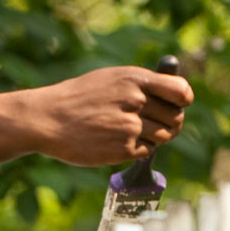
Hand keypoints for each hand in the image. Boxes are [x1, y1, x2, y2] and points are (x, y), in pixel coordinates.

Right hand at [26, 65, 192, 165]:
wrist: (47, 119)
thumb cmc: (78, 98)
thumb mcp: (109, 79)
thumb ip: (141, 84)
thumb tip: (174, 94)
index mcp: (134, 79)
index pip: (181, 91)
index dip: (182, 100)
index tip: (177, 105)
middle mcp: (135, 100)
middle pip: (175, 117)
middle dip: (168, 123)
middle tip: (153, 124)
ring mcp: (129, 126)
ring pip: (163, 136)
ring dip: (153, 137)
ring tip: (129, 132)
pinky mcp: (122, 148)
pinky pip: (146, 151)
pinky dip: (137, 150)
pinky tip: (117, 142)